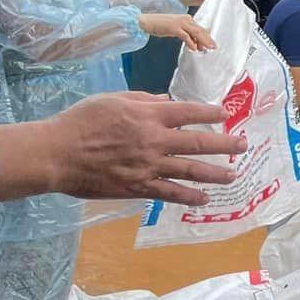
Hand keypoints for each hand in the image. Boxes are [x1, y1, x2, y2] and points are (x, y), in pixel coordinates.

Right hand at [28, 92, 244, 205]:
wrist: (56, 154)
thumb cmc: (80, 122)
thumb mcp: (112, 100)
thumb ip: (143, 99)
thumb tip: (167, 100)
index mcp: (147, 115)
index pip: (188, 111)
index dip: (210, 112)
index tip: (226, 113)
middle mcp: (154, 140)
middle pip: (198, 142)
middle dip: (225, 144)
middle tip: (244, 145)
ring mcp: (148, 166)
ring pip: (191, 170)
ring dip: (216, 173)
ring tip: (233, 176)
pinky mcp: (138, 187)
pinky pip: (170, 193)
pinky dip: (189, 197)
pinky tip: (204, 200)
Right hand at [141, 11, 215, 51]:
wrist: (147, 21)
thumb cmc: (160, 25)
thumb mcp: (176, 29)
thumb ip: (186, 33)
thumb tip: (195, 43)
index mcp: (187, 19)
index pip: (200, 28)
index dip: (206, 37)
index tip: (211, 44)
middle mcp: (186, 19)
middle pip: (200, 30)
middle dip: (208, 40)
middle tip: (213, 47)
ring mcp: (180, 23)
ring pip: (196, 33)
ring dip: (203, 41)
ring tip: (207, 49)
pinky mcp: (174, 28)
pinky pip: (186, 36)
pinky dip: (191, 43)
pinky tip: (194, 49)